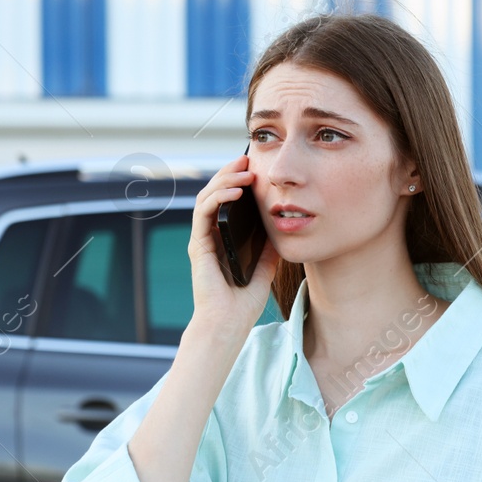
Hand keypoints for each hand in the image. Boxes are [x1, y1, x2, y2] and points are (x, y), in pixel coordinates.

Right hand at [186, 153, 280, 340]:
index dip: (239, 182)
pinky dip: (218, 199)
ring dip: (225, 181)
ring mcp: (202, 238)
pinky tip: (235, 192)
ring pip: (207, 198)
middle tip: (248, 160)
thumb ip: (269, 244)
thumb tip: (283, 223)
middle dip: (230, 174)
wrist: (229, 322)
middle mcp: (211, 234)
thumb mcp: (266, 264)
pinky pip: (204, 214)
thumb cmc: (244, 299)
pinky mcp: (198, 245)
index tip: (256, 169)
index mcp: (225, 236)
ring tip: (244, 171)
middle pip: (216, 194)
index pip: (228, 201)